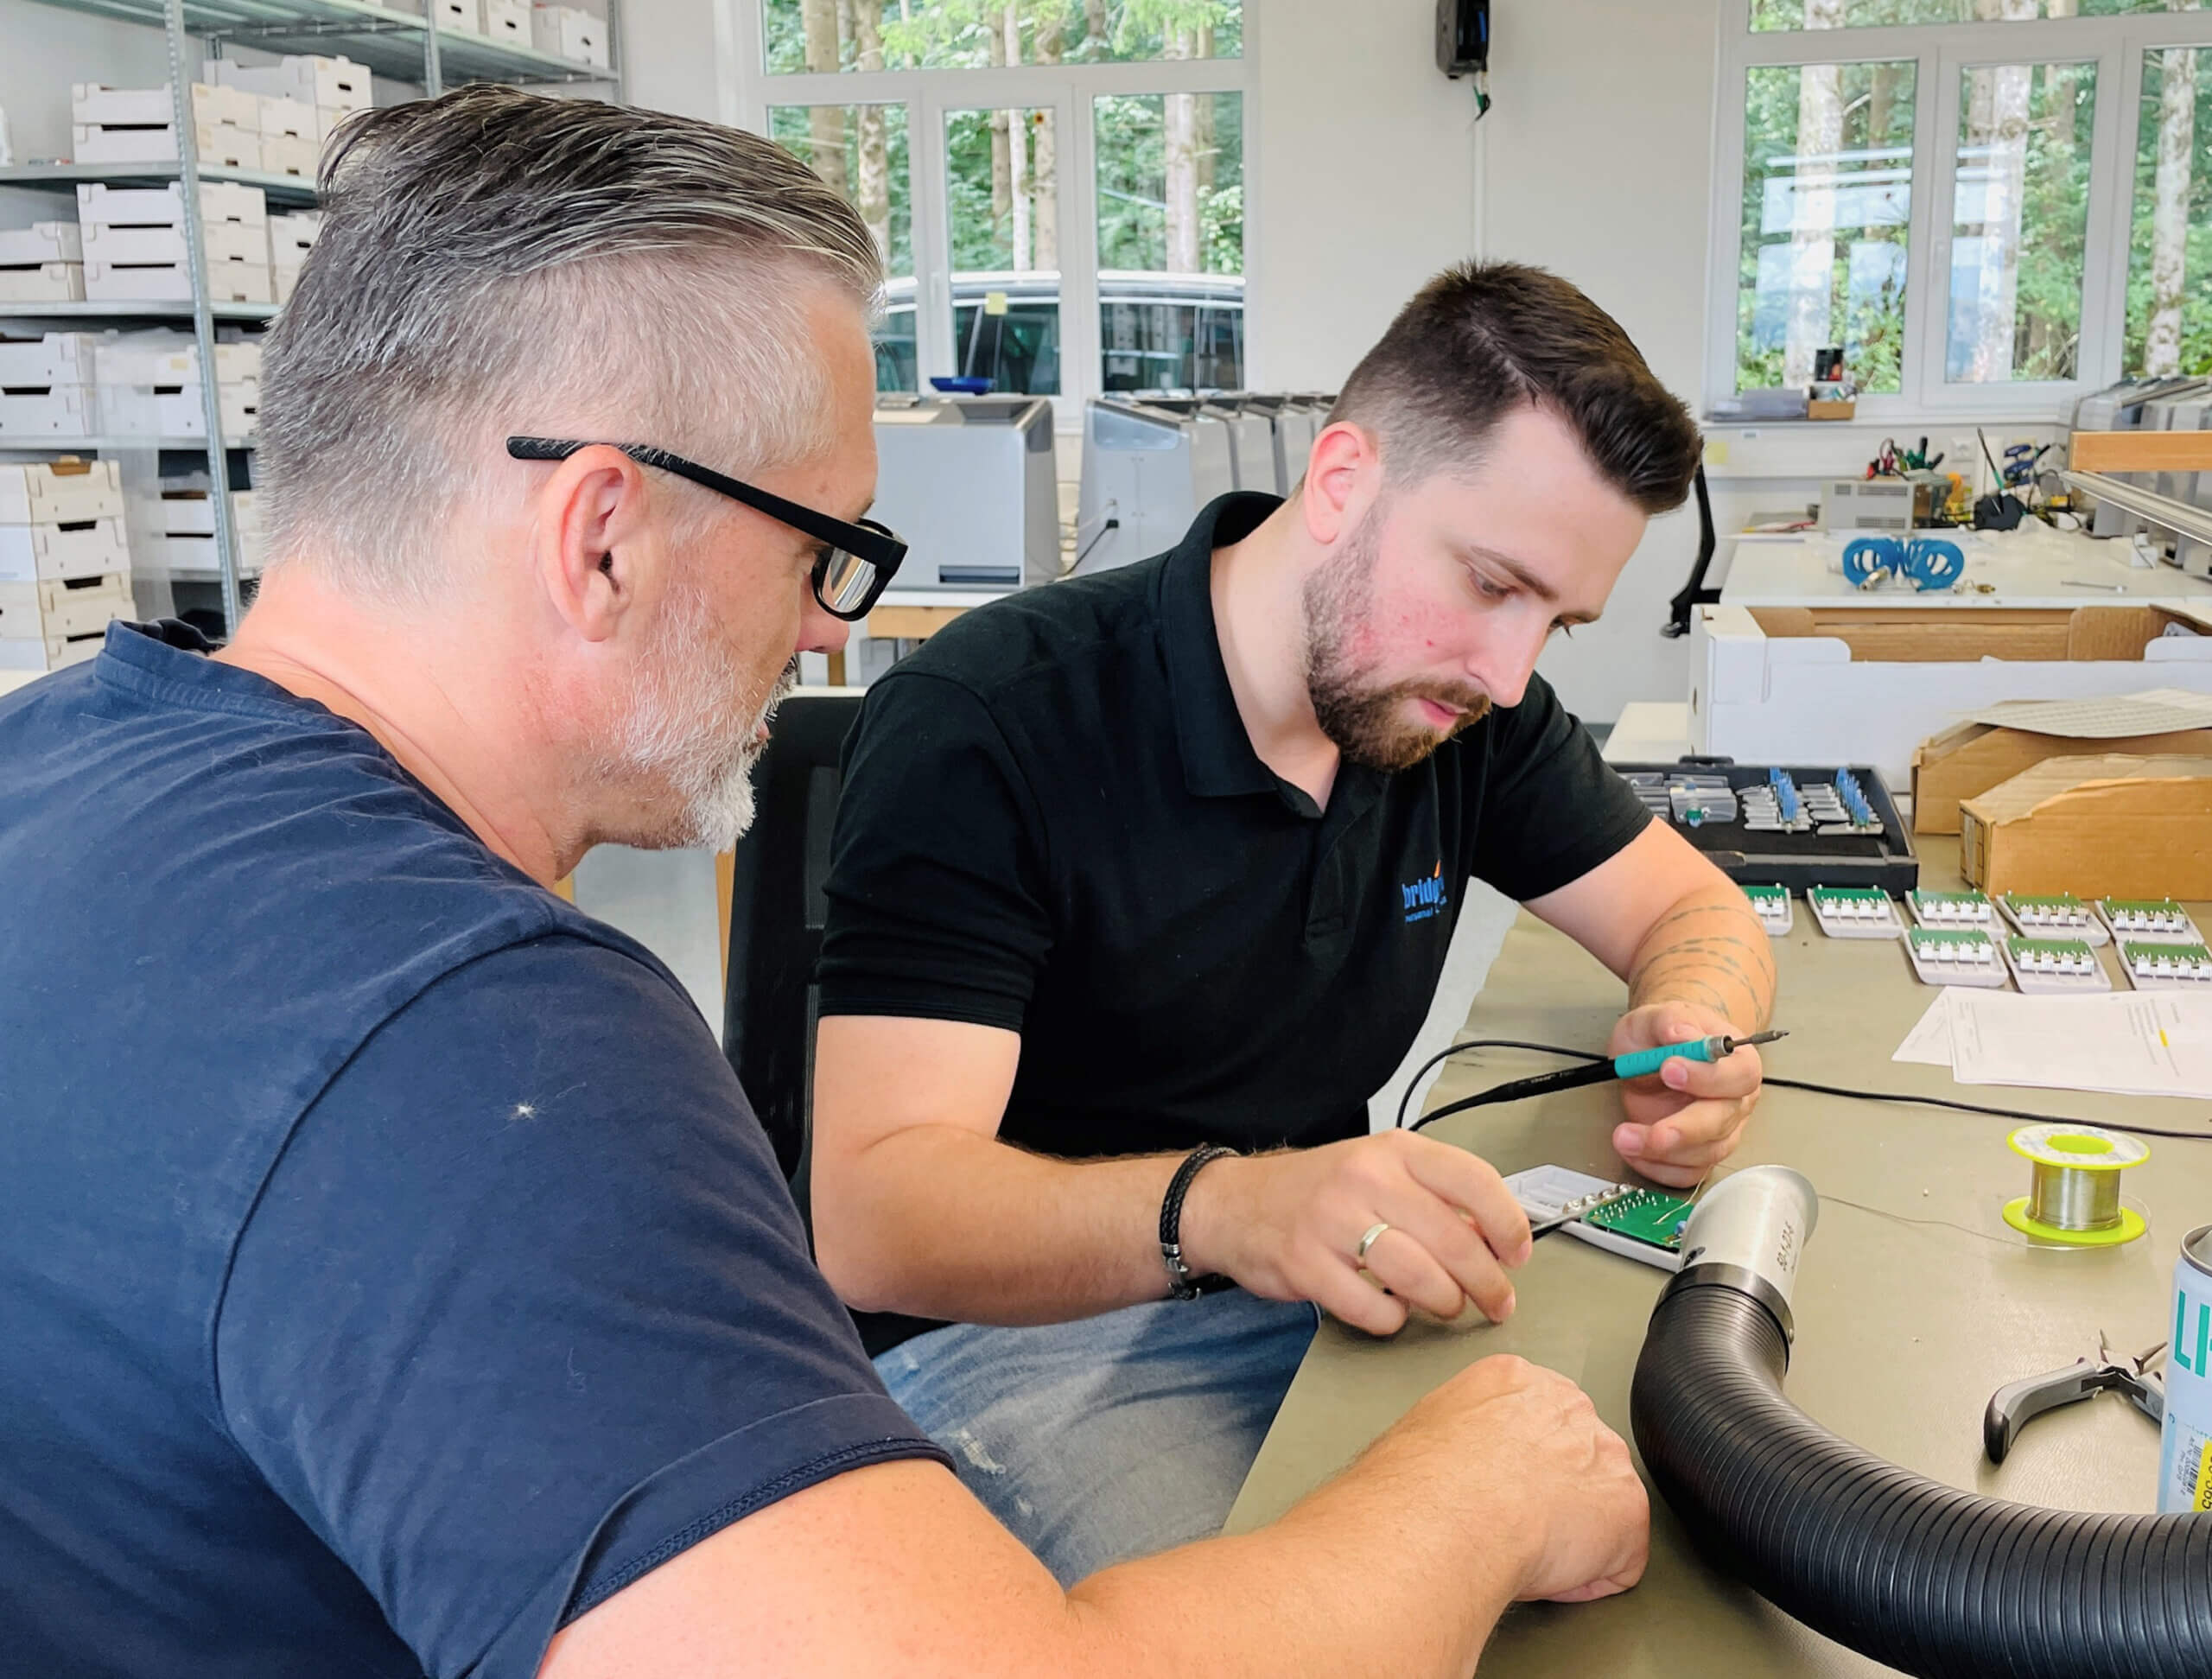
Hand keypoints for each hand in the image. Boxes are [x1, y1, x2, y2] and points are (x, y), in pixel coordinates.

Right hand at [1179, 1131, 1530, 1336]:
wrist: (1233, 1203)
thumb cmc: (1319, 1191)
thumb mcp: (1378, 1170)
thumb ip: (1434, 1197)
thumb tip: (1495, 1240)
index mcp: (1394, 1150)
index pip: (1474, 1180)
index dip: (1509, 1224)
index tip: (1519, 1255)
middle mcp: (1366, 1178)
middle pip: (1455, 1241)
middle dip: (1488, 1284)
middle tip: (1498, 1304)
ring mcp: (1333, 1222)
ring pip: (1421, 1279)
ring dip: (1445, 1304)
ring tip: (1444, 1307)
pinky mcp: (1307, 1266)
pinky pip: (1375, 1309)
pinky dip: (1392, 1320)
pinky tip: (1388, 1310)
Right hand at [1397, 1354, 1648, 1602]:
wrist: (1446, 1514)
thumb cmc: (1415, 1482)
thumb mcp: (1421, 1430)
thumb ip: (1454, 1435)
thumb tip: (1441, 1466)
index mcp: (1513, 1381)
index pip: (1534, 1419)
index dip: (1517, 1466)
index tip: (1498, 1492)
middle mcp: (1567, 1405)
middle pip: (1576, 1455)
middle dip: (1553, 1495)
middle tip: (1512, 1526)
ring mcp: (1605, 1454)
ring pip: (1602, 1506)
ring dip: (1574, 1535)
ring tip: (1526, 1552)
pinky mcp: (1628, 1510)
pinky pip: (1619, 1560)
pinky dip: (1588, 1580)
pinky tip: (1547, 1575)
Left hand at [1606, 1001, 1763, 1187]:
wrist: (1657, 1048)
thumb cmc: (1666, 1033)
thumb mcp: (1660, 1016)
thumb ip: (1672, 1021)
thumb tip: (1680, 1035)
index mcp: (1737, 1062)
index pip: (1738, 1076)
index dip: (1707, 1078)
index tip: (1669, 1069)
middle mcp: (1735, 1099)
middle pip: (1723, 1122)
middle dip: (1685, 1129)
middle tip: (1654, 1131)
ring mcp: (1719, 1129)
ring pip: (1705, 1153)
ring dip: (1662, 1152)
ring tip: (1624, 1137)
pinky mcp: (1697, 1151)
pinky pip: (1686, 1172)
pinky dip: (1658, 1168)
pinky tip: (1633, 1151)